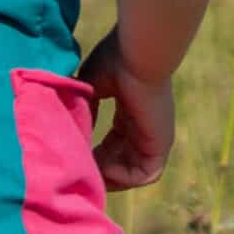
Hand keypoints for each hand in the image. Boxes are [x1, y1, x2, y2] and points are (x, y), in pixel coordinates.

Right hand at [79, 29, 174, 189]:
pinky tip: (104, 169)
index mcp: (129, 113)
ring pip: (133, 172)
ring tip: (90, 173)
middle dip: (99, 170)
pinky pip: (146, 175)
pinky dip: (124, 178)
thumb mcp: (90, 86)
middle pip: (122, 161)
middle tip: (79, 170)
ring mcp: (154, 138)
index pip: (114, 144)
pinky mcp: (161, 144)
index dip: (94, 153)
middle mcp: (143, 128)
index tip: (75, 154)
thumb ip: (83, 108)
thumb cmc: (114, 61)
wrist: (137, 55)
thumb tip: (72, 128)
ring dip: (111, 177)